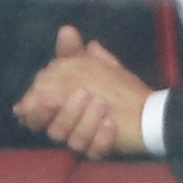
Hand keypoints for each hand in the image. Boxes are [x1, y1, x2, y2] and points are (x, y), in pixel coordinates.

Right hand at [12, 26, 151, 157]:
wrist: (148, 109)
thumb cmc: (112, 85)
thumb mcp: (91, 65)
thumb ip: (74, 51)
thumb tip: (66, 30)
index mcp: (57, 108)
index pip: (34, 114)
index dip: (36, 109)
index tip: (49, 96)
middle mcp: (67, 127)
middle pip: (52, 130)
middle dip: (64, 114)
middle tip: (81, 95)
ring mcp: (84, 141)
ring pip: (73, 141)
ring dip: (86, 121)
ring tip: (103, 104)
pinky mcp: (100, 152)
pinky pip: (95, 151)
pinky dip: (102, 138)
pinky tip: (111, 124)